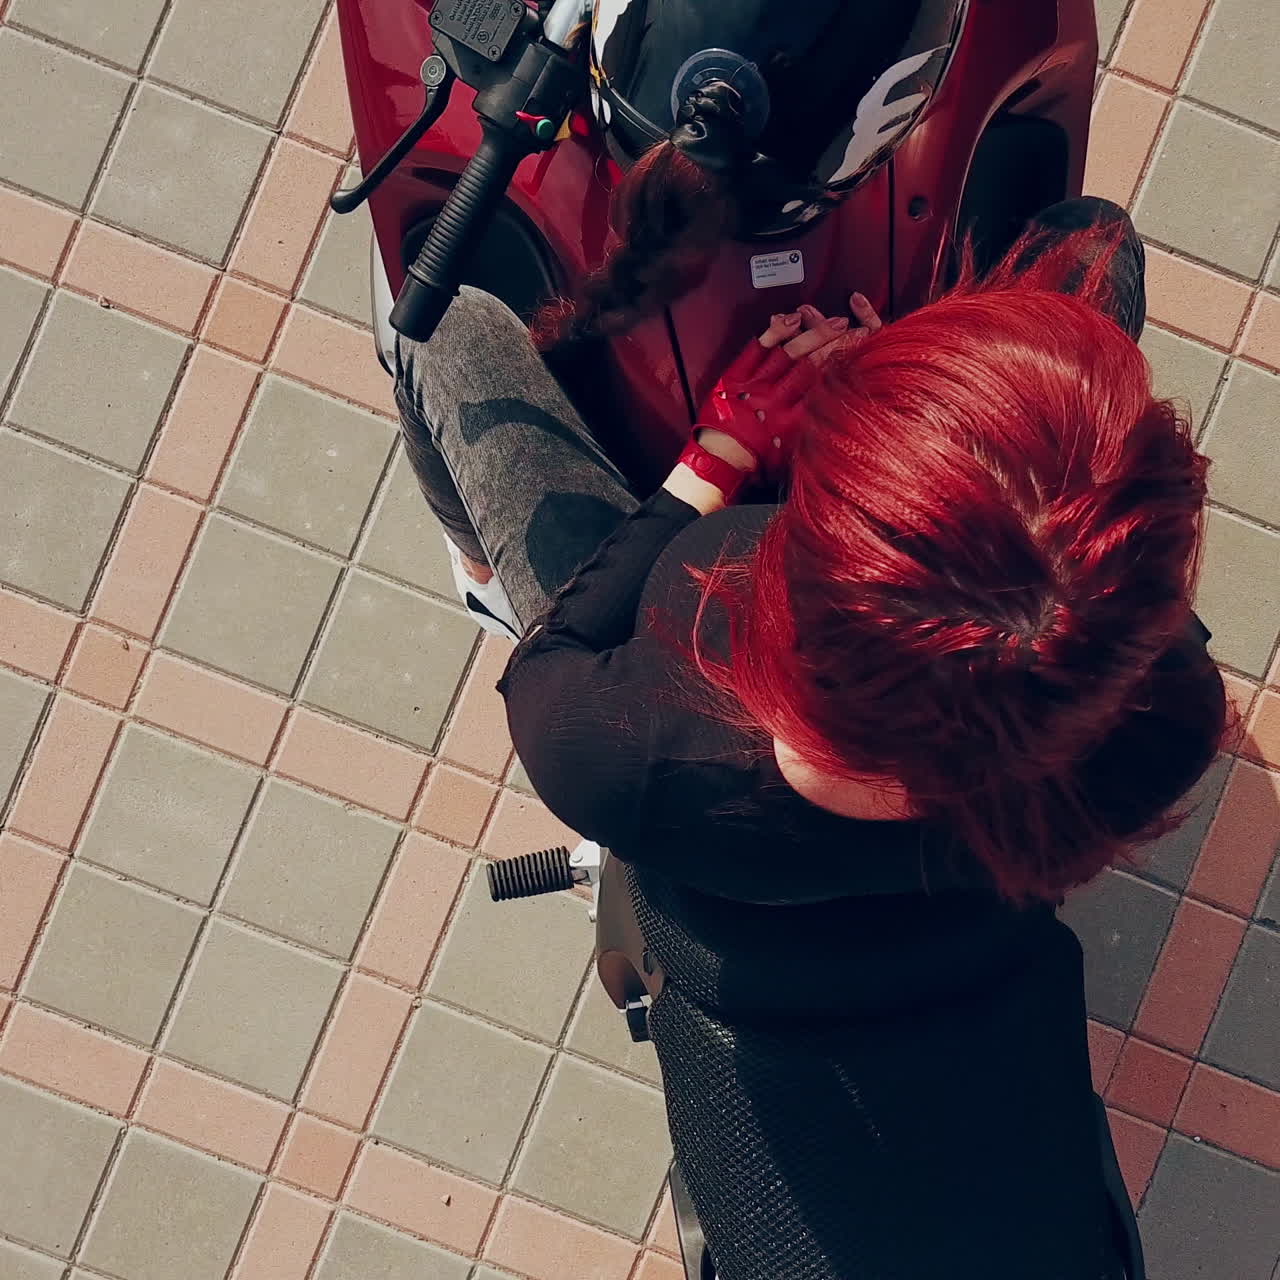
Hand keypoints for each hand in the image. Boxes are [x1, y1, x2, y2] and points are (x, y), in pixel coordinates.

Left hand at [696, 293, 882, 481]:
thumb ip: (813, 434)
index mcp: (791, 422)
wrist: (718, 461)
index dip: (843, 367)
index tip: (860, 353)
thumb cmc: (755, 462)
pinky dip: (775, 332)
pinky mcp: (736, 375)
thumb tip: (837, 415)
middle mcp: (776, 401)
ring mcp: (754, 385)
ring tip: (834, 322)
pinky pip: (757, 348)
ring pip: (788, 353)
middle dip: (834, 345)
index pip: (823, 388)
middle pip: (810, 366)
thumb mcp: (791, 455)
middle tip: (853, 329)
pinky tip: (792, 319)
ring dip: (812, 335)